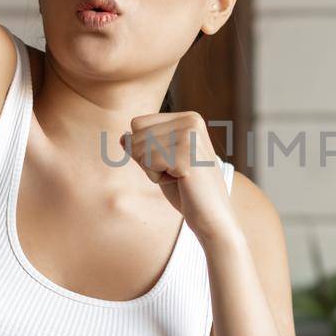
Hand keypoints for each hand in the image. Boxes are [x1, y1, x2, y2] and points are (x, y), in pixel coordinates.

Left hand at [120, 112, 234, 241]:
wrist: (213, 217)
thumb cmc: (187, 191)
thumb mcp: (161, 163)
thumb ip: (143, 147)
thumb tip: (123, 137)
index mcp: (188, 117)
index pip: (138, 123)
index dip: (145, 149)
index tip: (171, 162)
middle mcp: (191, 121)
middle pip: (136, 135)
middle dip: (147, 160)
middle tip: (176, 173)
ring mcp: (190, 136)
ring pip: (140, 148)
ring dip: (152, 170)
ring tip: (179, 177)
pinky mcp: (186, 154)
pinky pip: (148, 162)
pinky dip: (157, 177)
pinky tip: (180, 182)